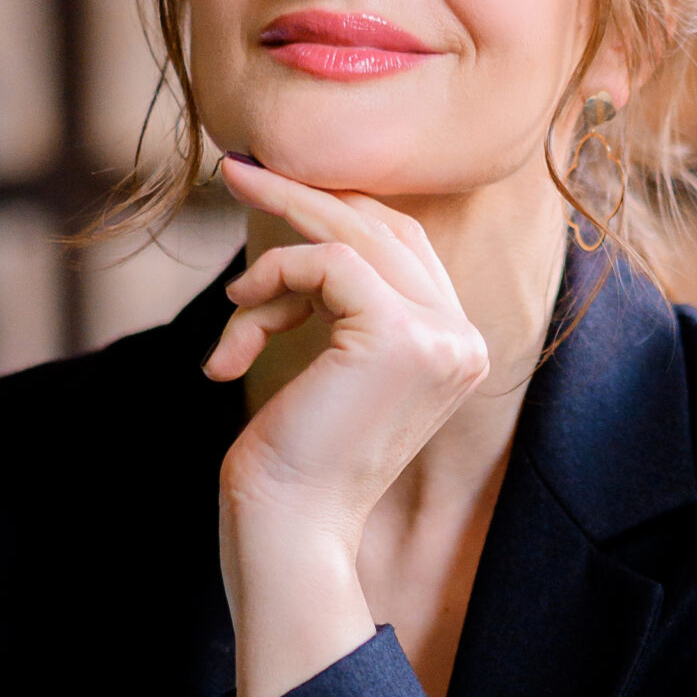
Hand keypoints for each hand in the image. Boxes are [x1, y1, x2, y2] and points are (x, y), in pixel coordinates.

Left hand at [207, 158, 488, 547]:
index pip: (400, 247)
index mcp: (455, 348)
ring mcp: (441, 337)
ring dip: (275, 260)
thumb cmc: (293, 460)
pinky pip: (326, 260)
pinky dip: (274, 277)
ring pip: (353, 236)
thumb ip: (338, 302)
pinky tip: (242, 320)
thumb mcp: (326, 365)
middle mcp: (463, 339)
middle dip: (302, 199)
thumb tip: (302, 224)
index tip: (265, 187)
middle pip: (383, 228)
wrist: (289, 526)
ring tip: (233, 305)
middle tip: (235, 170)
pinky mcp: (400, 335)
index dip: (333, 213)